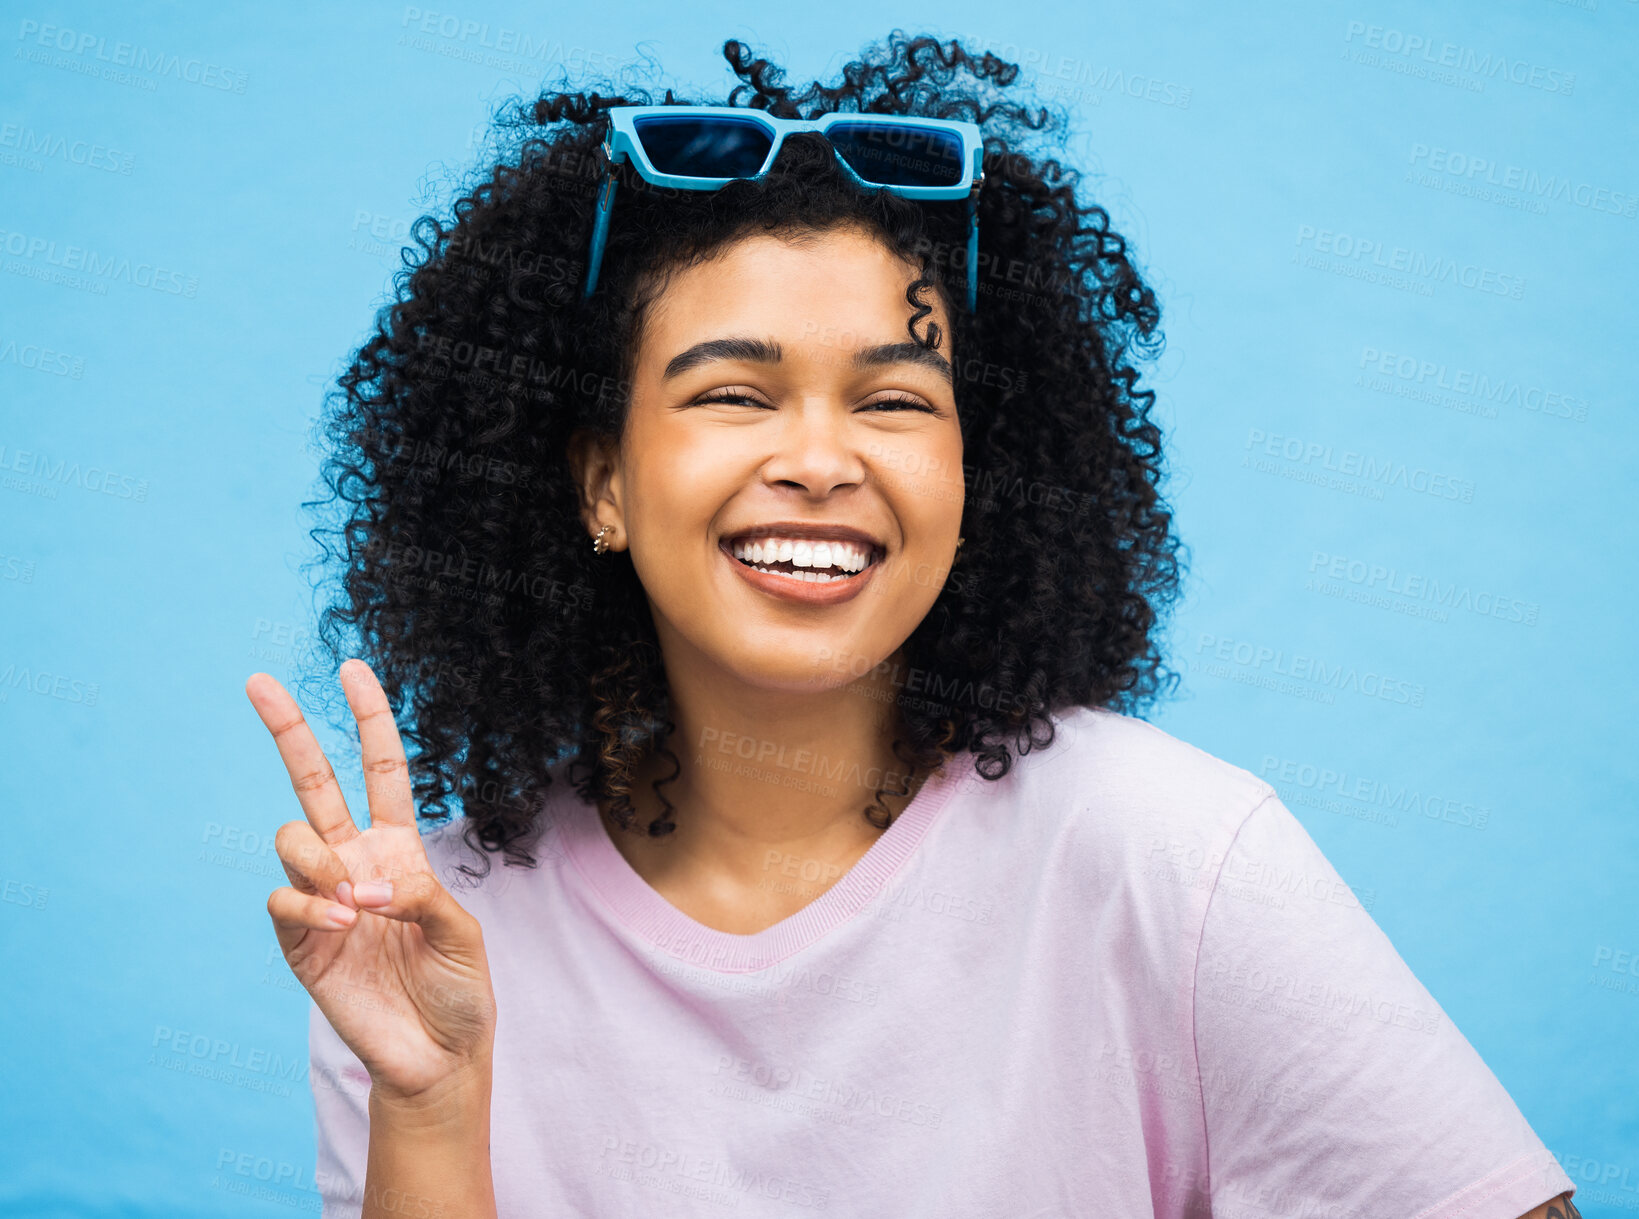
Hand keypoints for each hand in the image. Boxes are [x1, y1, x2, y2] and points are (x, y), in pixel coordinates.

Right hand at [248, 659, 495, 1104]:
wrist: (437, 1056)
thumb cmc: (460, 989)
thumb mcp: (462, 931)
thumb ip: (423, 895)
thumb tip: (369, 882)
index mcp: (399, 849)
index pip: (381, 771)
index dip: (370, 720)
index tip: (355, 668)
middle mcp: (355, 863)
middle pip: (313, 782)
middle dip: (288, 729)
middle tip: (258, 681)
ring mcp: (322, 898)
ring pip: (291, 837)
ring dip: (321, 861)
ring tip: (356, 905)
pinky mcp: (298, 940)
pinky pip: (282, 898)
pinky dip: (310, 905)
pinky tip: (342, 925)